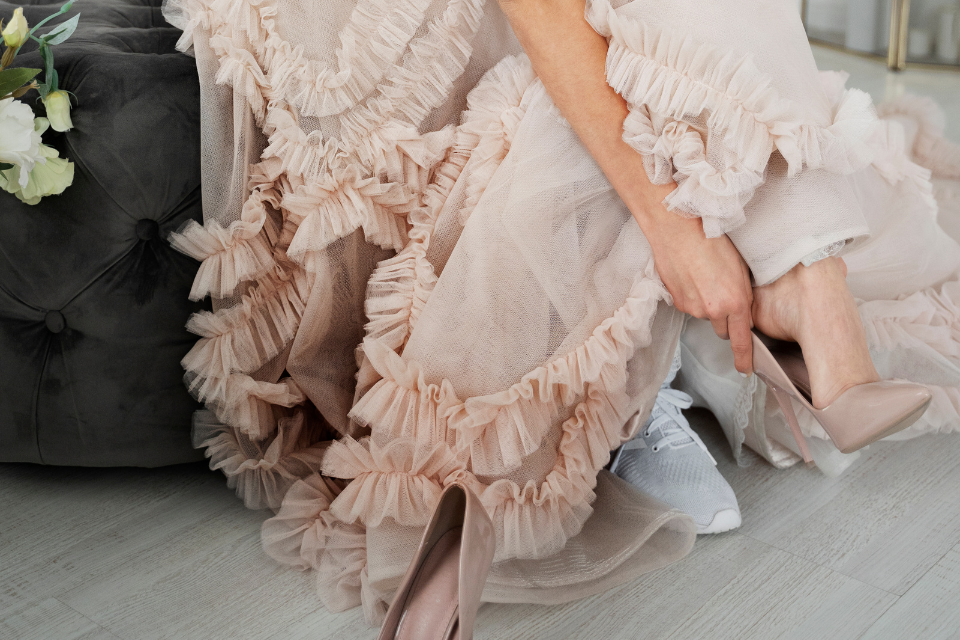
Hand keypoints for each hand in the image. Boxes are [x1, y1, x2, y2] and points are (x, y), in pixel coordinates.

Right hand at [632, 185, 754, 373]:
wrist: (678, 228)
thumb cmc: (712, 239)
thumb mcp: (740, 267)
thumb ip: (742, 293)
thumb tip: (741, 306)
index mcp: (736, 302)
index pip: (741, 340)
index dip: (744, 358)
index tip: (746, 369)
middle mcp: (713, 310)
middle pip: (722, 330)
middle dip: (725, 319)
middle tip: (724, 295)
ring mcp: (692, 307)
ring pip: (704, 315)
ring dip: (707, 303)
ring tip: (705, 275)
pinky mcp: (676, 301)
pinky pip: (689, 305)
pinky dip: (691, 295)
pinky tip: (691, 275)